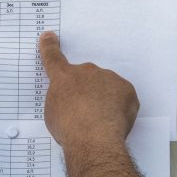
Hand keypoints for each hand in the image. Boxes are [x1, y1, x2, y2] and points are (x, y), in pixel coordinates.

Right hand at [38, 31, 138, 148]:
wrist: (94, 139)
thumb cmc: (70, 130)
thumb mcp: (52, 114)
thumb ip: (60, 99)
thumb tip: (71, 100)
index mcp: (63, 78)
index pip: (53, 58)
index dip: (50, 47)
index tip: (49, 36)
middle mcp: (86, 72)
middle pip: (86, 77)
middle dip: (85, 91)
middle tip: (84, 113)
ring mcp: (108, 78)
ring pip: (106, 86)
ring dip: (103, 99)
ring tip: (99, 122)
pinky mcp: (126, 89)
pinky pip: (122, 96)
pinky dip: (119, 107)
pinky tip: (113, 121)